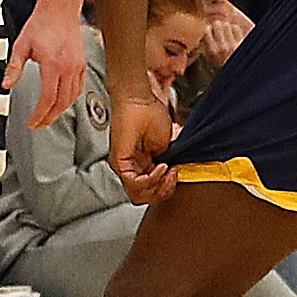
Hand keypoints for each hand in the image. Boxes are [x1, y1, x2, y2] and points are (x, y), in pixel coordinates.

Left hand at [4, 0, 85, 128]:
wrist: (59, 9)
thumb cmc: (42, 23)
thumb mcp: (21, 45)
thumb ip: (14, 67)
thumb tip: (6, 84)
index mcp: (53, 64)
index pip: (47, 99)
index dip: (39, 114)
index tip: (32, 122)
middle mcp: (68, 67)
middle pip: (61, 103)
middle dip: (50, 117)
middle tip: (40, 124)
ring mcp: (77, 65)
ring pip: (72, 97)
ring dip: (61, 110)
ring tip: (49, 116)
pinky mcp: (82, 62)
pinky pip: (80, 87)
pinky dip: (72, 98)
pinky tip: (64, 101)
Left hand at [108, 89, 178, 203]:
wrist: (139, 99)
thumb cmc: (150, 114)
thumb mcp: (166, 145)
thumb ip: (168, 162)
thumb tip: (175, 174)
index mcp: (142, 165)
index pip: (153, 189)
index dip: (168, 186)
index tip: (177, 172)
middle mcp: (131, 168)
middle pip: (145, 196)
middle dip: (164, 190)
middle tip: (173, 176)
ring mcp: (123, 167)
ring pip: (139, 195)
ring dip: (159, 186)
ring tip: (168, 170)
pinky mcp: (118, 163)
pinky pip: (133, 183)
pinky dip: (151, 179)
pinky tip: (160, 167)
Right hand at [203, 12, 249, 68]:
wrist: (237, 74)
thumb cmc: (224, 67)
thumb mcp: (211, 60)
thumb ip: (206, 48)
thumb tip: (203, 37)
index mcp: (212, 51)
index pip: (207, 32)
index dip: (208, 28)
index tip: (209, 28)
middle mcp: (222, 46)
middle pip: (217, 25)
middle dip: (217, 24)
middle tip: (218, 26)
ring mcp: (233, 44)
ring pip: (227, 25)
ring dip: (226, 25)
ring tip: (226, 29)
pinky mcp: (242, 43)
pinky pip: (236, 28)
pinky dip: (234, 28)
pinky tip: (234, 32)